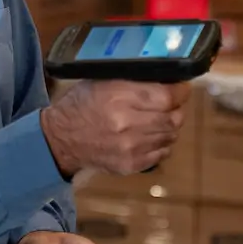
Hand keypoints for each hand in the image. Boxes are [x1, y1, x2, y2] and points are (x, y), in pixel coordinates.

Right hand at [40, 80, 190, 176]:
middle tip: (171, 103)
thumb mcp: (103, 81)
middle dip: (177, 109)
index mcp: (119, 98)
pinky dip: (162, 143)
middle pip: (173, 118)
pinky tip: (150, 135)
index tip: (181, 88)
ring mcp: (131, 148)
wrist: (61, 139)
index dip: (180, 92)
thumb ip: (134, 80)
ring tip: (159, 119)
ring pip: (171, 135)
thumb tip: (166, 78)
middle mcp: (127, 124)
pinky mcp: (131, 165)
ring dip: (170, 126)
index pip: (167, 97)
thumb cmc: (82, 104)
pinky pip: (162, 153)